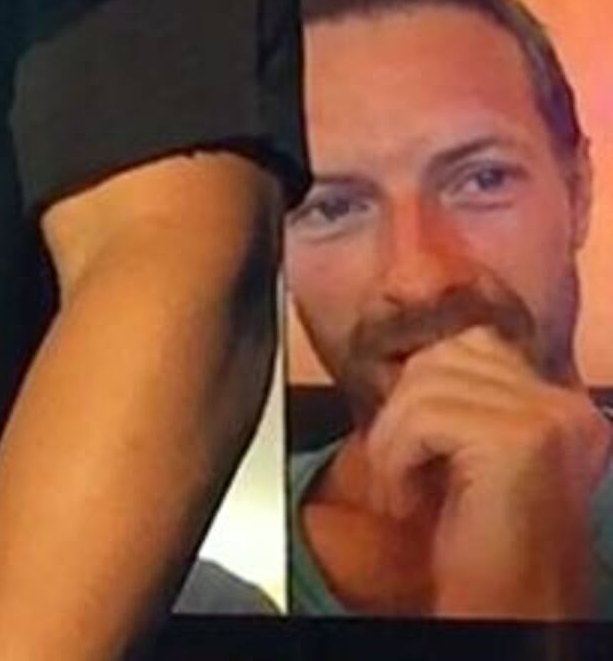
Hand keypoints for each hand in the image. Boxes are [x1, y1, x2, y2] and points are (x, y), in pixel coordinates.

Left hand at [364, 325, 611, 617]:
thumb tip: (411, 357)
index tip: (411, 443)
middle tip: (403, 472)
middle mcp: (563, 406)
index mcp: (559, 404)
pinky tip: (407, 500)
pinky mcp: (518, 440)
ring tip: (404, 489)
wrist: (510, 613)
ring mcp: (547, 419)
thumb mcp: (469, 452)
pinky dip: (395, 457)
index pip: (473, 344)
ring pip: (424, 382)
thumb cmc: (481, 541)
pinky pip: (421, 417)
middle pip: (443, 355)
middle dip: (403, 411)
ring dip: (393, 439)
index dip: (422, 387)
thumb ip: (459, 397)